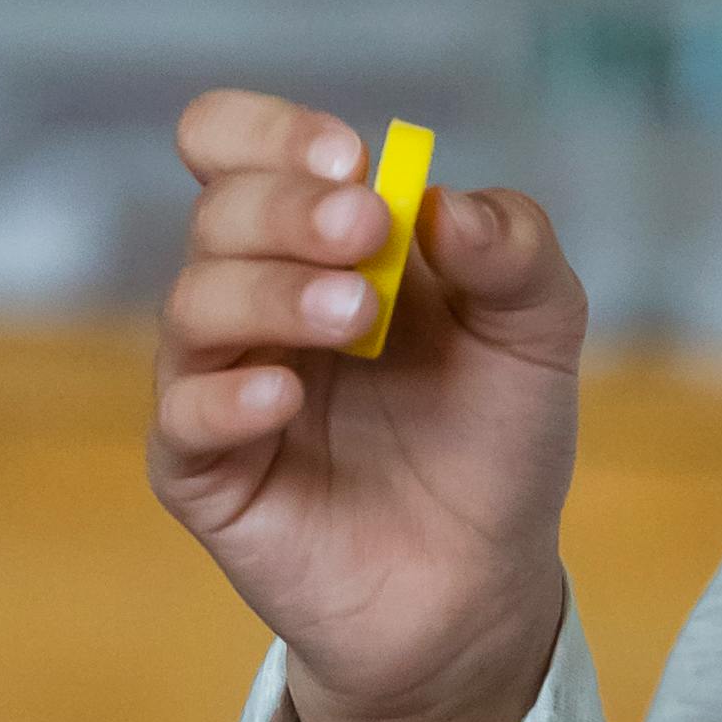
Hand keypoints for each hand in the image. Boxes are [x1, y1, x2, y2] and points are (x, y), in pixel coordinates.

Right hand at [149, 88, 584, 721]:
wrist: (481, 587)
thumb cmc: (492, 443)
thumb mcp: (536, 335)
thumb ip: (516, 256)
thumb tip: (449, 204)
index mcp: (318, 240)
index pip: (236, 146)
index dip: (272, 134)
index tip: (351, 160)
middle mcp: (255, 296)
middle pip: (219, 212)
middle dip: (291, 209)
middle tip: (369, 229)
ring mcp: (220, 382)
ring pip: (195, 304)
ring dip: (272, 292)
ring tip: (359, 316)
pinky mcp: (205, 473)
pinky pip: (185, 417)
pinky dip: (228, 396)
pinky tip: (286, 397)